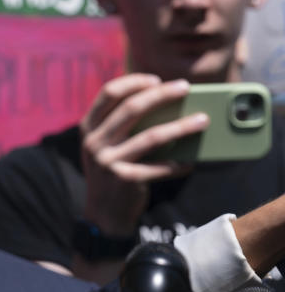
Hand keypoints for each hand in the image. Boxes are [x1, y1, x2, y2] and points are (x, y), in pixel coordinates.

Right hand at [79, 74, 208, 235]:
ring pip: (151, 136)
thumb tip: (165, 102)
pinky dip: (178, 164)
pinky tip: (191, 162)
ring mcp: (108, 161)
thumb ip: (120, 125)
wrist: (103, 211)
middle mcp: (94, 142)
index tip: (156, 80)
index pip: (108, 93)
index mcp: (88, 128)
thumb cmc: (112, 170)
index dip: (133, 82)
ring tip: (203, 120)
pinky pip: (160, 167)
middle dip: (162, 94)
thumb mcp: (106, 145)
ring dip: (181, 126)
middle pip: (131, 108)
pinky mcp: (125, 179)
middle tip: (186, 88)